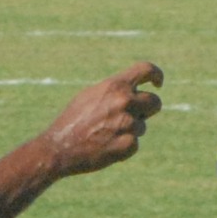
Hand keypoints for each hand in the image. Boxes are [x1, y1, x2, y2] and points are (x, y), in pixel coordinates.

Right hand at [40, 62, 162, 178]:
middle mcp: (124, 101)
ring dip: (129, 131)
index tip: (157, 84)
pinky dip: (124, 147)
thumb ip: (114, 90)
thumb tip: (134, 89)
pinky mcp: (128, 144)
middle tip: (130, 117)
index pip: (146, 69)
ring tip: (105, 134)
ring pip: (142, 126)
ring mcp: (128, 123)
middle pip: (155, 102)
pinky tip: (105, 146)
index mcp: (115, 85)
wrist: (59, 147)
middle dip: (147, 110)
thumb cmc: (73, 120)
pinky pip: (135, 144)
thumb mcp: (91, 95)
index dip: (156, 75)